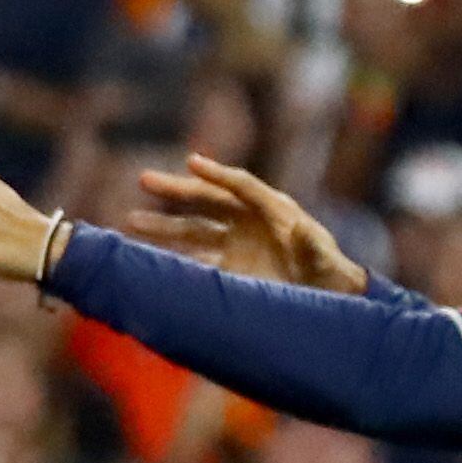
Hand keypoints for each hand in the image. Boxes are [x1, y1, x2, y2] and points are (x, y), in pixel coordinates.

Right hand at [130, 152, 365, 293]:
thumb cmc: (331, 275)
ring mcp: (235, 245)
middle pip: (207, 200)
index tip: (191, 162)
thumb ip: (314, 246)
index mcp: (274, 210)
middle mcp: (249, 221)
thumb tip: (302, 229)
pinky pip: (193, 260)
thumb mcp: (326, 260)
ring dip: (163, 227)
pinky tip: (146, 258)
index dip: (217, 174)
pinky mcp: (226, 270)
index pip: (241, 185)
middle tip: (143, 179)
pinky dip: (171, 259)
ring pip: (193, 231)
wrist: (327, 300)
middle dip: (176, 190)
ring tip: (130, 221)